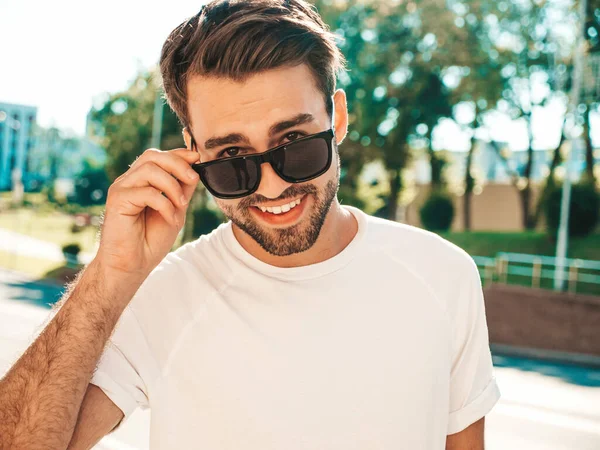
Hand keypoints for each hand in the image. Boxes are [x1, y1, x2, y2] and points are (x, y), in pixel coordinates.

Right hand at [95, 148, 200, 278]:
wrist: (132, 265)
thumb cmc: (150, 240)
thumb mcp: (175, 209)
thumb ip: (182, 188)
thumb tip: (194, 166)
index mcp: (140, 181)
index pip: (157, 156)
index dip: (178, 154)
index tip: (197, 158)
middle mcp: (129, 181)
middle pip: (152, 156)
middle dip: (177, 164)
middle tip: (193, 179)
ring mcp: (121, 189)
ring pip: (149, 169)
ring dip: (172, 186)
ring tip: (181, 205)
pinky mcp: (117, 200)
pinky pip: (146, 192)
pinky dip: (165, 204)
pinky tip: (170, 218)